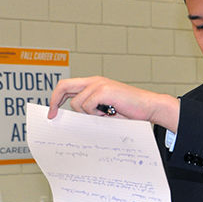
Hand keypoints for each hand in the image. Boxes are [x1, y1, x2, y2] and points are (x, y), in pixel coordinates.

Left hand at [48, 76, 179, 131]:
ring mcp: (99, 84)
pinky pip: (88, 106)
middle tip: (52, 115)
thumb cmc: (130, 111)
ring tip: (106, 115)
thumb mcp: (106, 110)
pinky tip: (110, 113)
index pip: (68, 86)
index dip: (57, 99)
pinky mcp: (104, 90)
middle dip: (55, 101)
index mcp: (94, 84)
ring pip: (77, 103)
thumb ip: (91, 110)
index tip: (53, 113)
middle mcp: (95, 81)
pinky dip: (96, 114)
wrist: (149, 106)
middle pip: (64, 86)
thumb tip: (73, 120)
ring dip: (89, 114)